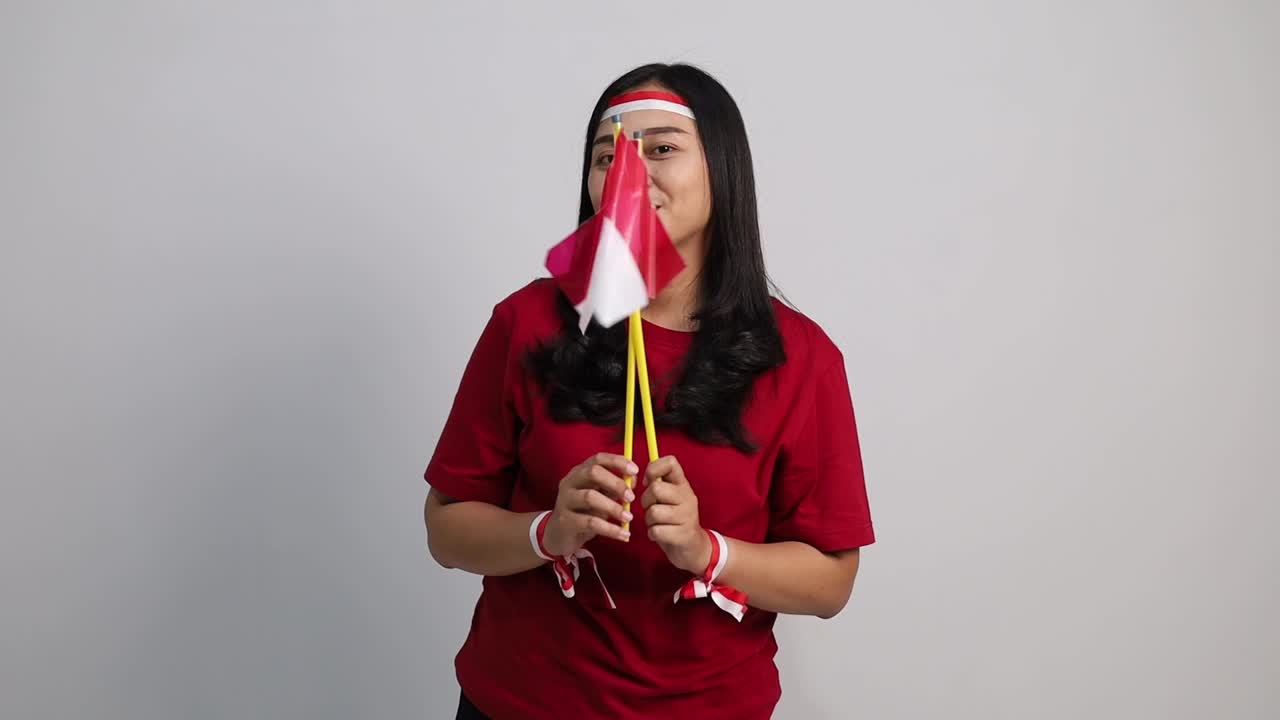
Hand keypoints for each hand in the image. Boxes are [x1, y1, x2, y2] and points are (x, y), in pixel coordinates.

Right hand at [542, 453, 636, 556]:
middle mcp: (570, 482)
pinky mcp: (565, 521)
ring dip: (613, 507)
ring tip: (628, 517)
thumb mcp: (600, 497)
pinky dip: (610, 529)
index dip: (618, 462)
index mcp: (580, 472)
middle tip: (631, 497)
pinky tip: (623, 534)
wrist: (558, 534)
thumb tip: (633, 480)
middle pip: (593, 473)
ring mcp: (565, 500)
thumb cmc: (583, 512)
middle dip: (616, 483)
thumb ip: (614, 487)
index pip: (598, 459)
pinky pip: (590, 523)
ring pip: (590, 497)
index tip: (635, 471)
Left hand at [641, 455, 711, 574]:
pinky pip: (656, 531)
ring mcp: (687, 516)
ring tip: (657, 523)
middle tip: (651, 508)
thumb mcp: (670, 497)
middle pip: (656, 488)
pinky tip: (660, 535)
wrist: (693, 547)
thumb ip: (658, 484)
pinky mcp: (683, 534)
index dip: (653, 469)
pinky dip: (652, 534)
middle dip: (646, 500)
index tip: (649, 482)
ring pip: (654, 512)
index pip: (670, 462)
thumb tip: (635, 475)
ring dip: (649, 520)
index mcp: (683, 484)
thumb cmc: (674, 519)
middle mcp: (687, 496)